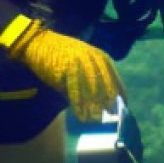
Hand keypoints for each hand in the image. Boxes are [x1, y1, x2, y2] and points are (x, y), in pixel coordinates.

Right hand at [4, 17, 125, 121]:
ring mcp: (79, 64)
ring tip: (97, 119)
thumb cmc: (61, 53)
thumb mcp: (82, 58)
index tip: (124, 102)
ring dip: (95, 106)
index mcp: (98, 55)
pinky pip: (75, 92)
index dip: (119, 89)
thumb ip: (92, 74)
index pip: (113, 75)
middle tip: (112, 114)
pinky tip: (82, 116)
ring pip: (91, 89)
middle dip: (109, 100)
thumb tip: (102, 96)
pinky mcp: (65, 71)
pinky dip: (79, 106)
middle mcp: (91, 59)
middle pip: (104, 83)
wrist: (39, 43)